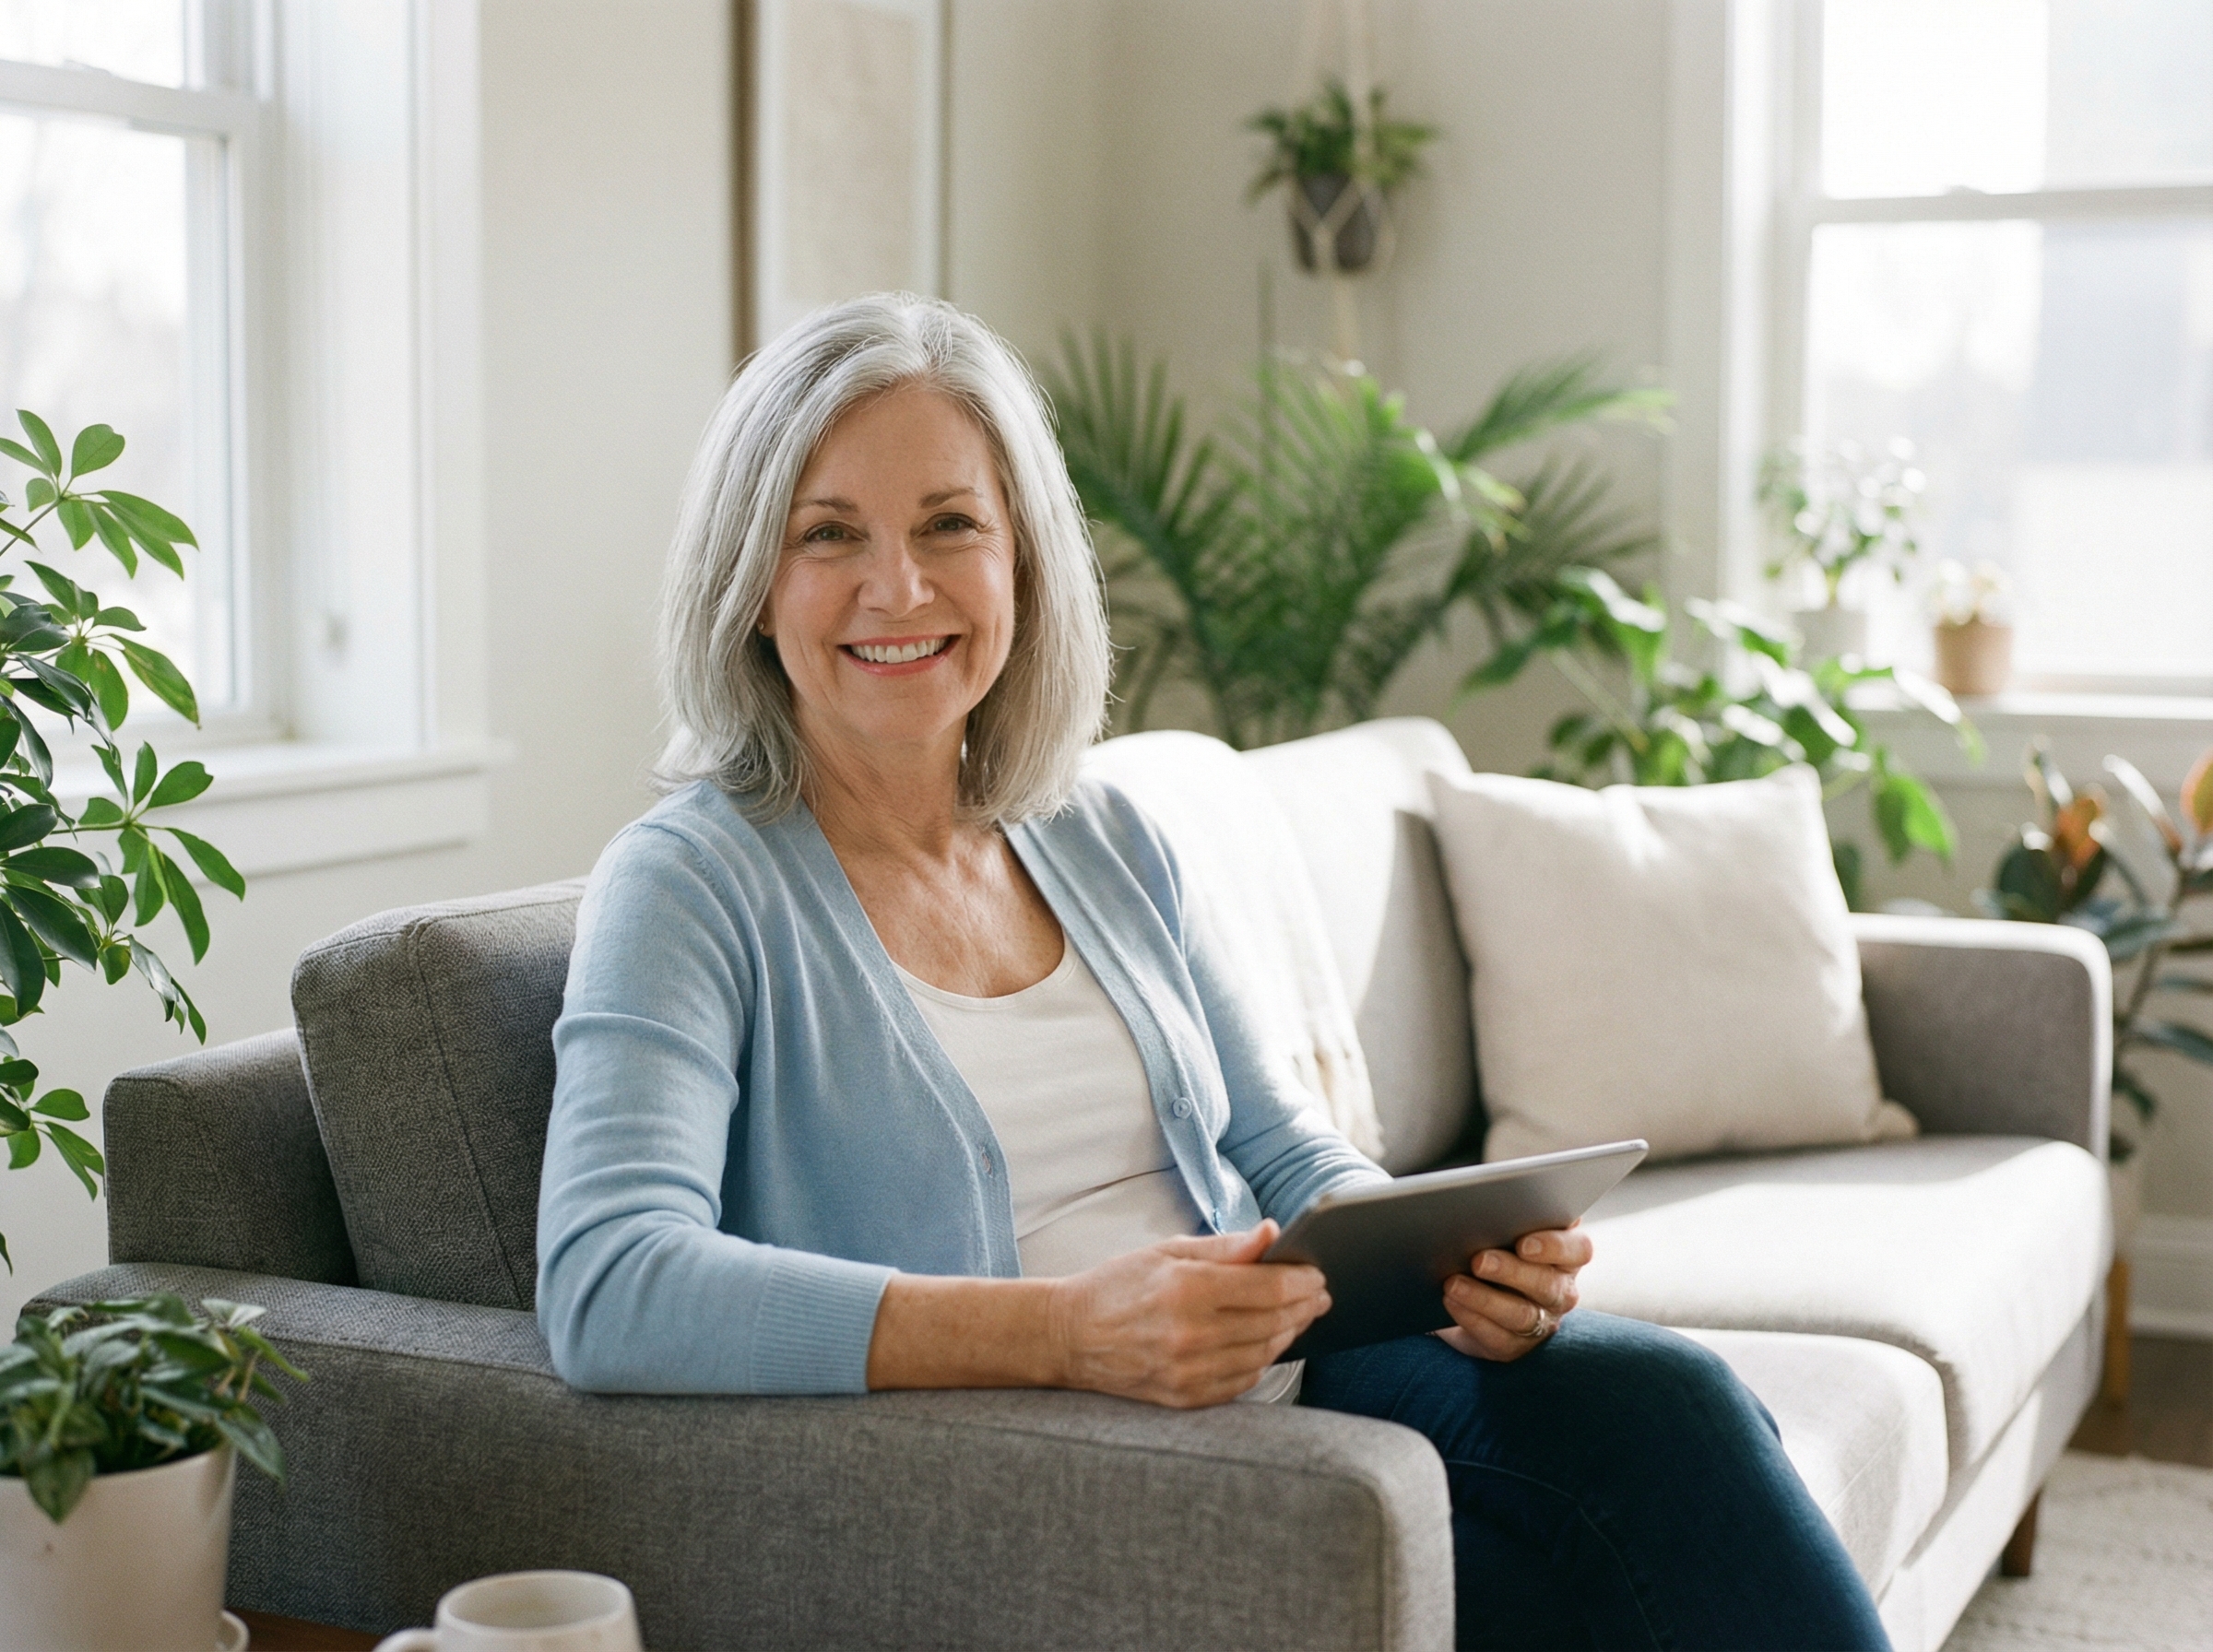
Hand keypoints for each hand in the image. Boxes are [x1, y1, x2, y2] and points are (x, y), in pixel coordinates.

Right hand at [1047, 1222, 1330, 1407]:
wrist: (1070, 1336)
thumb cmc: (1119, 1285)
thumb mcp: (1168, 1251)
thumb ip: (1225, 1247)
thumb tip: (1273, 1233)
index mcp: (1186, 1289)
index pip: (1269, 1288)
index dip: (1302, 1280)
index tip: (1317, 1274)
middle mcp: (1190, 1334)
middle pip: (1273, 1321)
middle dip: (1304, 1306)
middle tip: (1319, 1295)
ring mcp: (1188, 1371)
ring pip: (1263, 1353)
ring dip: (1289, 1333)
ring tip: (1298, 1316)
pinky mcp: (1185, 1398)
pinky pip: (1243, 1380)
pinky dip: (1262, 1360)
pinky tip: (1267, 1343)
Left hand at [1435, 1221, 1591, 1362]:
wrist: (1472, 1287)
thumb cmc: (1496, 1243)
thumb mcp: (1507, 1226)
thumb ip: (1513, 1212)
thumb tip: (1492, 1196)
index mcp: (1567, 1255)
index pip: (1578, 1249)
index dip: (1555, 1246)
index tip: (1524, 1243)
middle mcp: (1561, 1291)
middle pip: (1547, 1284)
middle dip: (1511, 1272)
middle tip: (1479, 1260)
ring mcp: (1541, 1322)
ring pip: (1521, 1315)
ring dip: (1485, 1298)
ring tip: (1453, 1283)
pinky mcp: (1514, 1346)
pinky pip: (1497, 1338)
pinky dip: (1471, 1318)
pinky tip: (1451, 1301)